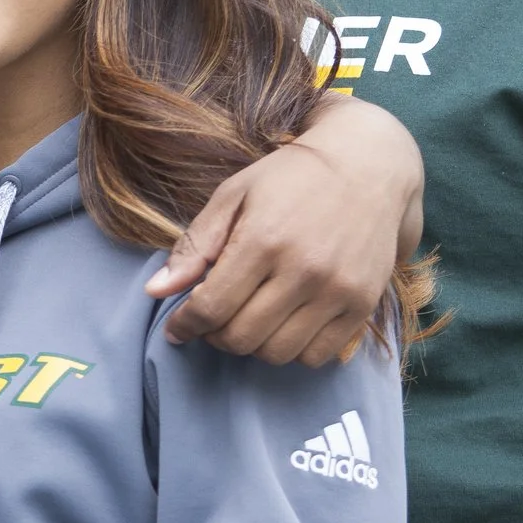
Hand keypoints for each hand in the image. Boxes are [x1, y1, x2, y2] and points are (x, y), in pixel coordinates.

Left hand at [149, 93, 421, 365]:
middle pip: (241, 338)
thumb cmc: (291, 178)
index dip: (186, 326)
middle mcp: (303, 270)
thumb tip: (155, 292)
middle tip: (213, 320)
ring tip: (247, 319)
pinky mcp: (363, 305)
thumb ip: (194, 246)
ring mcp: (337, 291)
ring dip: (253, 346)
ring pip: (278, 353)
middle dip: (215, 336)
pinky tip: (284, 324)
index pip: (211, 308)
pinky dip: (293, 351)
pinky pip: (317, 356)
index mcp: (263, 240)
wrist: (367, 166)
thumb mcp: (234, 195)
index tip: (178, 328)